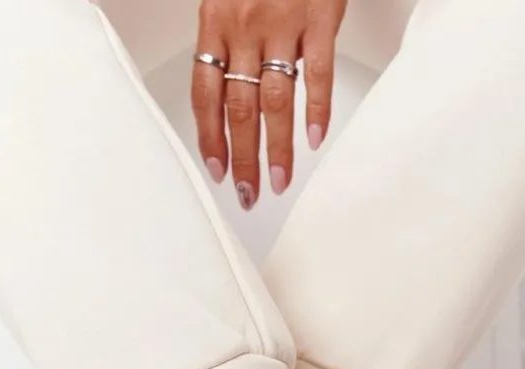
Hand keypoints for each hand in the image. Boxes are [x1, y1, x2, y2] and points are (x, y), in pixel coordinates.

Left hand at [192, 0, 347, 208]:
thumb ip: (227, 40)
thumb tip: (227, 92)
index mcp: (215, 21)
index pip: (205, 94)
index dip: (210, 137)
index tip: (217, 170)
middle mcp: (244, 25)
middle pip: (238, 107)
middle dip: (243, 157)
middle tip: (248, 193)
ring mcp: (282, 21)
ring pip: (274, 99)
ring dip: (276, 148)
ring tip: (278, 181)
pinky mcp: (319, 16)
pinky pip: (316, 71)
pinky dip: (316, 109)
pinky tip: (315, 138)